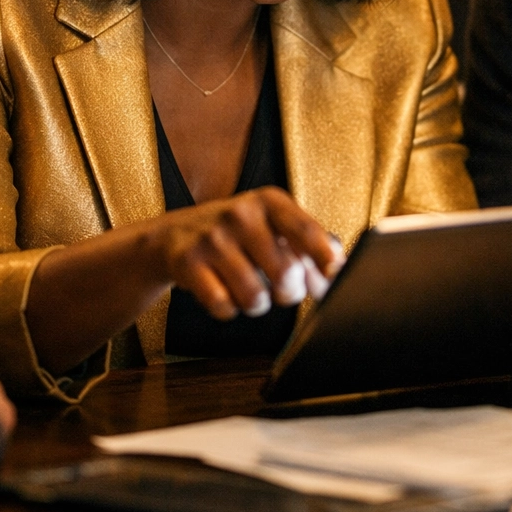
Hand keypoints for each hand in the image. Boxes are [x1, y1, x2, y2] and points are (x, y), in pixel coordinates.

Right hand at [146, 186, 344, 320]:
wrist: (173, 236)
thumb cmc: (237, 235)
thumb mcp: (272, 227)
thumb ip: (308, 248)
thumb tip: (339, 270)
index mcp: (269, 202)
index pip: (304, 230)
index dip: (323, 255)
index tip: (334, 272)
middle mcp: (240, 214)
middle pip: (285, 273)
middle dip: (288, 293)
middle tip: (281, 289)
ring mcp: (211, 237)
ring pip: (254, 296)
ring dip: (256, 304)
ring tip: (249, 291)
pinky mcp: (187, 261)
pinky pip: (223, 305)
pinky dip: (228, 309)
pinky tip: (222, 292)